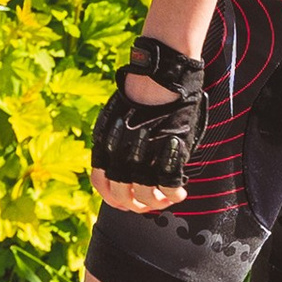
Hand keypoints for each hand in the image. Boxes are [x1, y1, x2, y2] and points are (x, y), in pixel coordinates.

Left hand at [98, 66, 186, 212]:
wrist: (160, 76)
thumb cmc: (141, 92)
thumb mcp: (116, 117)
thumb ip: (115, 142)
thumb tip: (119, 164)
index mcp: (105, 145)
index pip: (100, 184)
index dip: (112, 198)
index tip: (124, 201)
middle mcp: (121, 154)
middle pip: (121, 196)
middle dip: (135, 205)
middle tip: (148, 203)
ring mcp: (145, 155)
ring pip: (145, 197)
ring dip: (157, 203)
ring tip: (165, 198)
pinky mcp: (169, 153)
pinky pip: (169, 187)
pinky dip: (175, 195)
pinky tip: (181, 192)